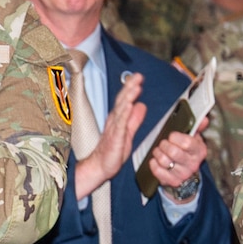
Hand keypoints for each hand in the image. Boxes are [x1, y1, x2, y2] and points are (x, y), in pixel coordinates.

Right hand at [73, 70, 142, 199]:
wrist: (100, 167)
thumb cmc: (112, 152)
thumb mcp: (128, 132)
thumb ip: (135, 119)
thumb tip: (141, 105)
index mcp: (118, 119)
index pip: (125, 100)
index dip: (131, 88)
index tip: (138, 77)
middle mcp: (115, 121)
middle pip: (122, 100)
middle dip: (130, 87)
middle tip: (137, 76)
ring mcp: (114, 128)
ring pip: (121, 109)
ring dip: (128, 96)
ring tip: (135, 86)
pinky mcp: (115, 137)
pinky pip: (121, 123)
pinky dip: (125, 113)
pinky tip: (129, 105)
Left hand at [149, 127, 207, 192]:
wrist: (185, 174)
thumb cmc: (186, 151)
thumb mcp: (193, 139)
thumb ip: (197, 127)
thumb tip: (204, 119)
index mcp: (199, 151)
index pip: (187, 143)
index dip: (175, 137)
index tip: (171, 136)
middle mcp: (193, 164)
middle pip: (173, 152)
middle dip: (164, 145)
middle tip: (163, 143)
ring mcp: (183, 174)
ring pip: (164, 161)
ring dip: (157, 153)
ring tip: (158, 151)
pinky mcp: (173, 181)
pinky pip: (158, 171)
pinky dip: (153, 164)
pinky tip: (155, 160)